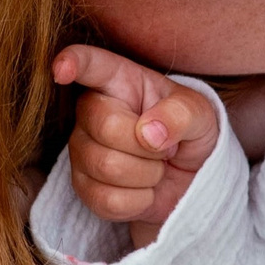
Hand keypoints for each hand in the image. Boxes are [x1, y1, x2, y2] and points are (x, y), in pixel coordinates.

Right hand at [54, 44, 220, 246]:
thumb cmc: (190, 134)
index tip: (63, 70)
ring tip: (156, 166)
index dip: (73, 63)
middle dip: (148, 145)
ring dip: (147, 174)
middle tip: (165, 147)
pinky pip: (107, 200)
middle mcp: (92, 111)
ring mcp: (82, 149)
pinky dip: (139, 201)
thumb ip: (182, 115)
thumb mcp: (201, 115)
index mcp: (120, 81)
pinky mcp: (83, 187)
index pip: (90, 64)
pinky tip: (144, 190)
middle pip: (107, 126)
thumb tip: (149, 133)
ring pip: (106, 166)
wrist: (190, 179)